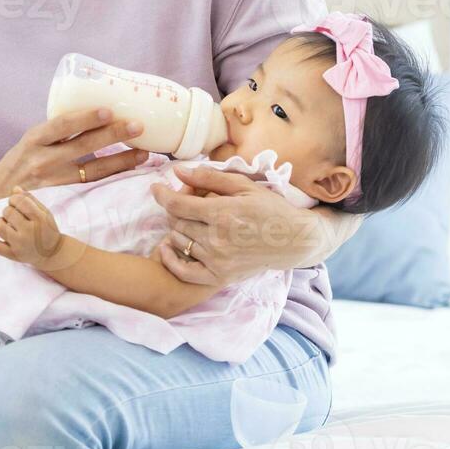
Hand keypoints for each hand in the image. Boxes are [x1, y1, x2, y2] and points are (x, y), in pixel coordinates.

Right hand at [0, 107, 148, 196]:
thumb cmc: (22, 158)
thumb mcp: (32, 139)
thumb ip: (57, 130)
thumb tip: (95, 112)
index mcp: (35, 138)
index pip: (62, 126)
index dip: (85, 118)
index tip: (108, 110)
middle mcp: (43, 159)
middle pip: (82, 146)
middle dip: (112, 134)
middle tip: (137, 125)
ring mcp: (54, 180)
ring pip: (92, 169)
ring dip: (121, 159)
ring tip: (144, 152)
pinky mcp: (62, 194)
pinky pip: (91, 183)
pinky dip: (112, 174)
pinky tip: (130, 167)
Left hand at [0, 190, 83, 271]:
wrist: (52, 254)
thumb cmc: (47, 229)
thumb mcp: (44, 212)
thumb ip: (30, 199)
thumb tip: (14, 189)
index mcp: (40, 219)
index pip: (19, 201)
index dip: (14, 199)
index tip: (17, 204)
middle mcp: (30, 232)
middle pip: (8, 212)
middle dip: (9, 210)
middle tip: (15, 216)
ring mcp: (20, 245)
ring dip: (0, 222)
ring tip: (7, 224)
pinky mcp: (13, 255)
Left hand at [151, 165, 328, 285]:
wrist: (293, 241)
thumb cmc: (270, 209)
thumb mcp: (244, 186)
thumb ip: (210, 177)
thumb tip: (178, 171)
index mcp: (223, 213)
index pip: (178, 204)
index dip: (162, 194)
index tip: (156, 188)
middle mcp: (218, 239)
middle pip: (176, 222)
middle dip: (175, 209)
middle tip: (186, 202)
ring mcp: (218, 260)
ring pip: (179, 242)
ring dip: (177, 229)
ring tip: (190, 221)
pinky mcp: (219, 276)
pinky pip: (183, 271)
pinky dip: (171, 260)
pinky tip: (167, 248)